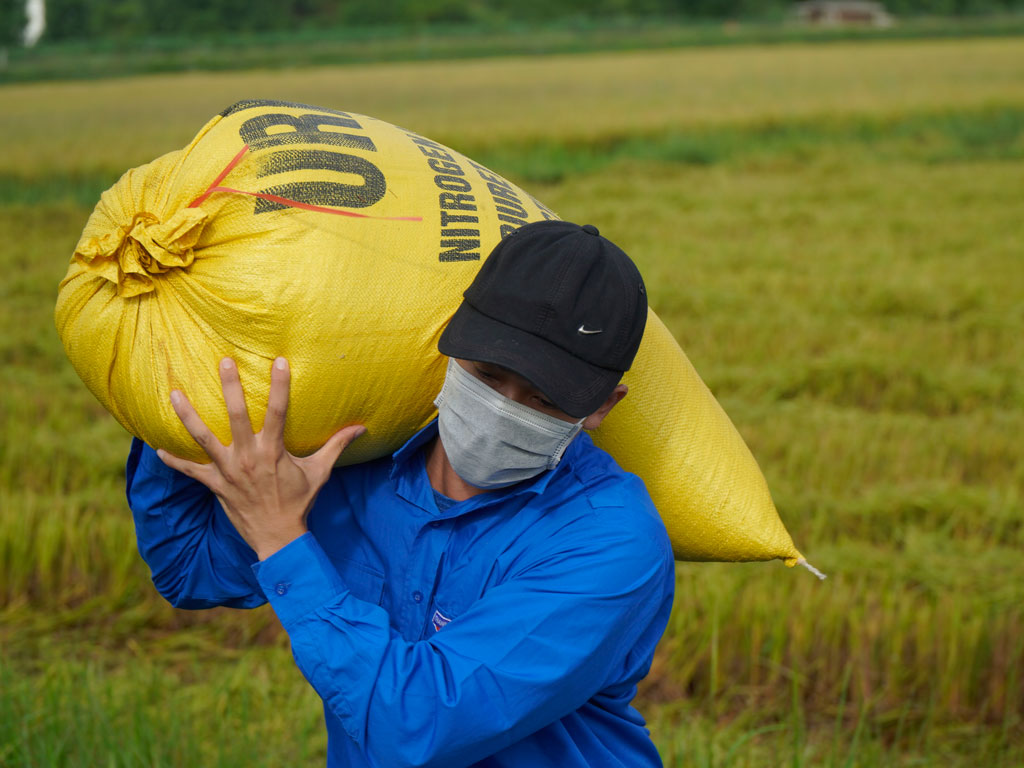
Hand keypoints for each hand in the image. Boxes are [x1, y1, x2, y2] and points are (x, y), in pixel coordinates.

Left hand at [156, 357, 365, 559]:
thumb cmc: (299, 502)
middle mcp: (248, 457)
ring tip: (175, 394)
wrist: (278, 537)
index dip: (279, 386)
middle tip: (224, 361)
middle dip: (230, 388)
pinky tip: (158, 449)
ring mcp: (228, 471)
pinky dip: (174, 461)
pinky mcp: (215, 486)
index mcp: (274, 451)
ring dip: (188, 417)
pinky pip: (190, 472)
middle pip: (236, 416)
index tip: (279, 361)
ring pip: (204, 439)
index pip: (278, 411)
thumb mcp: (320, 472)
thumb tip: (362, 428)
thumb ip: (337, 446)